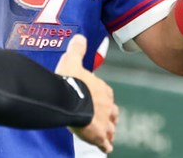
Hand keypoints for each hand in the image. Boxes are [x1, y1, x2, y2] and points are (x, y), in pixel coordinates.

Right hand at [56, 35, 117, 153]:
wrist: (70, 100)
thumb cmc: (71, 80)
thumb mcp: (72, 60)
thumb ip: (77, 49)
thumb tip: (80, 36)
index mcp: (102, 89)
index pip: (106, 93)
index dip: (102, 96)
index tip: (97, 98)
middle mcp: (107, 105)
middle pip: (112, 112)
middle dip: (109, 116)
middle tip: (104, 118)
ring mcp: (104, 122)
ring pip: (111, 128)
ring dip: (109, 131)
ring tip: (106, 135)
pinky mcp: (98, 136)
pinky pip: (104, 143)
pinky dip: (105, 146)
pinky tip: (105, 148)